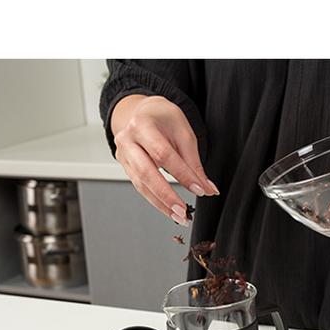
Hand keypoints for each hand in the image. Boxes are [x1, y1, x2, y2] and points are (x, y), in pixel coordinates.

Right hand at [111, 95, 218, 225]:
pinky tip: (168, 209)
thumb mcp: (183, 132)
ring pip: (141, 185)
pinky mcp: (125, 167)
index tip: (200, 190)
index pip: (164, 154)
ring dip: (161, 204)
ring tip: (179, 217)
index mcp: (142, 125)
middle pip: (146, 173)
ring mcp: (123, 155)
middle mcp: (127, 140)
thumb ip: (193, 161)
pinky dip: (155, 200)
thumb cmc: (164, 119)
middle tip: (183, 213)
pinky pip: (140, 187)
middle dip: (166, 196)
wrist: (143, 112)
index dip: (182, 174)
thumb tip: (206, 188)